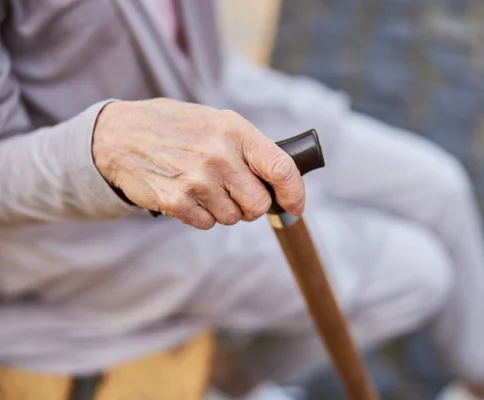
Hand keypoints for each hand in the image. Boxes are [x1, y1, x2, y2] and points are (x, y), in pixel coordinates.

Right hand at [92, 98, 304, 228]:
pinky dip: (202, 215)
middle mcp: (219, 155)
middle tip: (236, 193)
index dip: (295, 193)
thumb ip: (249, 148)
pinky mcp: (176, 201)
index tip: (295, 205)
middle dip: (252, 205)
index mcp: (235, 130)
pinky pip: (207, 224)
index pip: (282, 168)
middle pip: (259, 204)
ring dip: (224, 210)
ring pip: (233, 218)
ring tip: (204, 186)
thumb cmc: (176, 129)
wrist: (119, 136)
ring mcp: (197, 180)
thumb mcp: (216, 122)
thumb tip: (282, 183)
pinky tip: (187, 194)